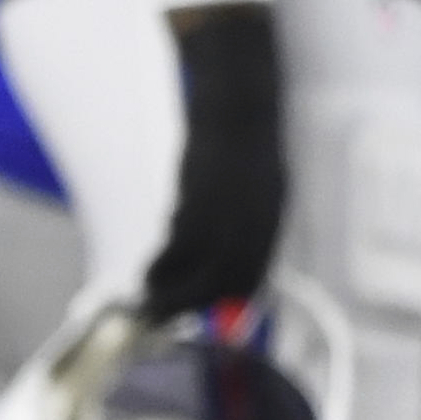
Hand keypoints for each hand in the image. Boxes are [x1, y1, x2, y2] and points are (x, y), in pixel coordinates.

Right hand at [141, 2, 286, 318]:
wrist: (238, 100)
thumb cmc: (244, 140)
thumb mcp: (258, 188)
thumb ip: (247, 226)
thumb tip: (220, 263)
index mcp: (272, 223)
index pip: (252, 281)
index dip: (227, 306)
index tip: (204, 319)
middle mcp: (256, 224)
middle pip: (224, 284)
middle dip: (191, 307)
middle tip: (162, 316)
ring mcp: (230, 212)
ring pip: (199, 270)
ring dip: (170, 289)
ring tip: (148, 294)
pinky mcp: (202, 197)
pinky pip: (179, 244)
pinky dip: (162, 261)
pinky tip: (150, 264)